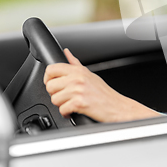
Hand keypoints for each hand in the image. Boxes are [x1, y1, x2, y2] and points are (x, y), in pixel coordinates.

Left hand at [44, 48, 163, 122]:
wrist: (118, 107)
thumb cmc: (104, 93)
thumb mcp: (90, 74)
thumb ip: (75, 64)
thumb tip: (66, 52)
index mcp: (79, 71)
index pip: (52, 69)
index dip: (49, 78)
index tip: (55, 84)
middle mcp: (78, 78)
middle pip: (50, 86)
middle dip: (56, 94)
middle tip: (66, 96)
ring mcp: (79, 90)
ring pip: (54, 99)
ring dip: (62, 105)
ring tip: (72, 104)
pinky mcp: (80, 103)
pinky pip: (62, 109)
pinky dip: (67, 113)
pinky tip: (74, 111)